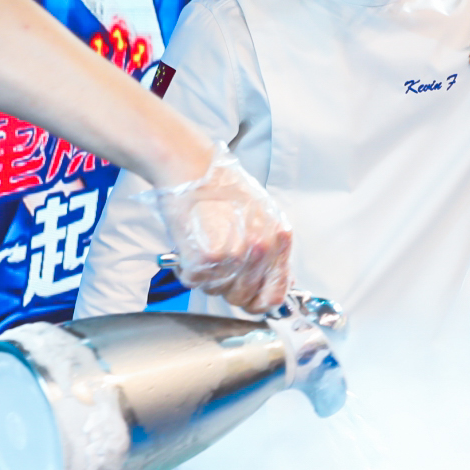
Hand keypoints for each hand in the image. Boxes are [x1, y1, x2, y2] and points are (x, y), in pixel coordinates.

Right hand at [147, 153, 292, 312]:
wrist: (191, 166)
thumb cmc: (221, 185)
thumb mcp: (262, 214)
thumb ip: (273, 250)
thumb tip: (283, 280)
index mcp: (278, 239)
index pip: (275, 295)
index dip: (259, 302)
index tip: (249, 299)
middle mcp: (260, 250)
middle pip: (242, 298)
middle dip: (227, 286)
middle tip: (217, 263)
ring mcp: (233, 255)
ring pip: (216, 291)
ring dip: (206, 276)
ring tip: (202, 246)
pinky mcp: (205, 257)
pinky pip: (193, 281)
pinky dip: (186, 269)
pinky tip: (188, 247)